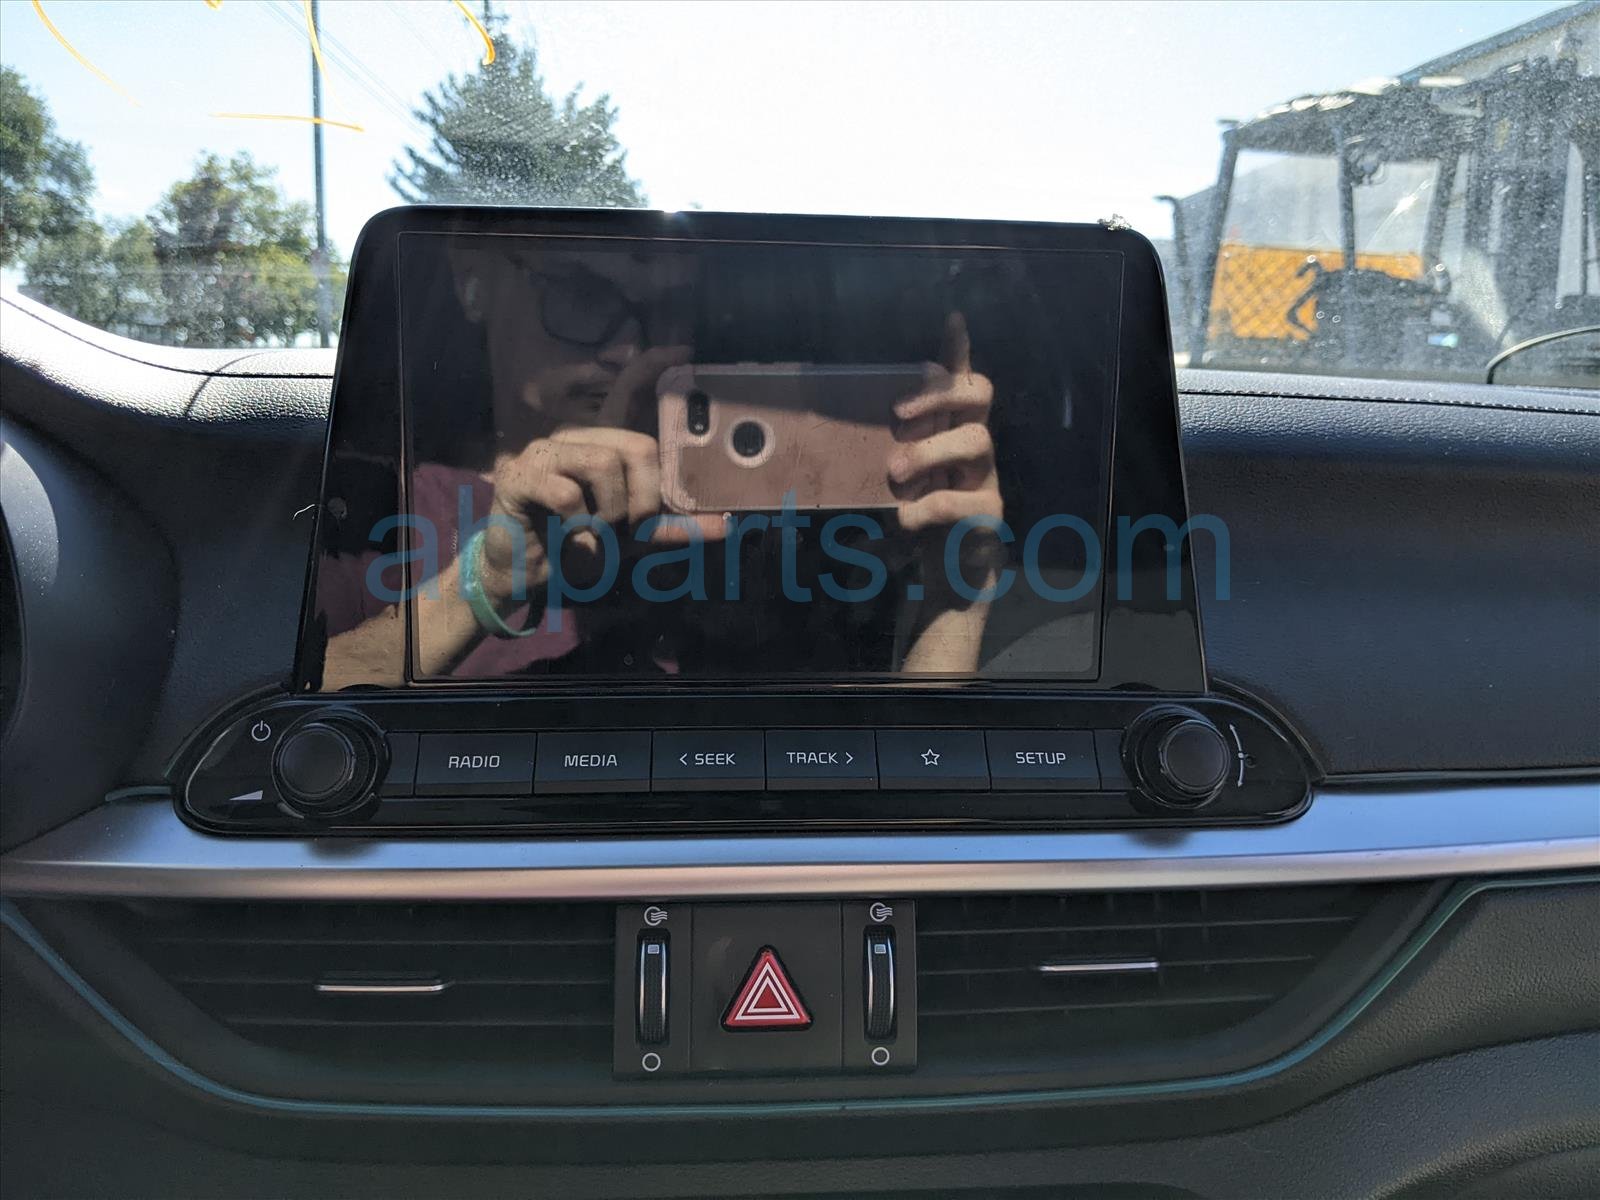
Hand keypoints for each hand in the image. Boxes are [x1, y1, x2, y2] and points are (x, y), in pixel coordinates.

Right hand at [479, 348, 723, 604]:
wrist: (524, 575)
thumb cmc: (576, 546)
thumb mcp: (631, 537)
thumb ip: (673, 526)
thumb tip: (725, 525)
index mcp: (599, 443)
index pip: (647, 445)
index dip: (656, 488)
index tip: (644, 524)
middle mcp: (571, 438)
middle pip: (631, 449)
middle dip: (637, 502)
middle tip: (620, 532)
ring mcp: (541, 452)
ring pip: (601, 463)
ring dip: (606, 514)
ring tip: (591, 536)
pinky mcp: (516, 476)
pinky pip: (564, 492)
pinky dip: (577, 527)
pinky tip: (567, 540)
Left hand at [886, 313, 1004, 603]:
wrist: (949, 580)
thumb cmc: (918, 521)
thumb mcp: (896, 482)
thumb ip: (882, 456)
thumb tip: (834, 436)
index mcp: (949, 433)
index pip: (961, 384)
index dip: (959, 351)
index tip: (951, 320)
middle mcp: (974, 449)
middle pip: (977, 396)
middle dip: (938, 395)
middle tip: (897, 417)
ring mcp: (985, 479)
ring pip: (976, 441)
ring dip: (930, 452)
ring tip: (895, 474)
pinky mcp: (988, 515)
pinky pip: (963, 500)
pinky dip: (927, 507)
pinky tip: (904, 519)